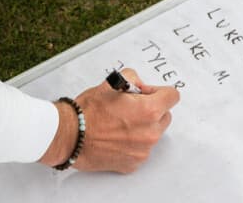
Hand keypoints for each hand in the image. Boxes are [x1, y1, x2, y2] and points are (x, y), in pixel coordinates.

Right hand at [39, 69, 179, 172]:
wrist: (70, 136)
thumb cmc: (88, 111)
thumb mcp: (112, 83)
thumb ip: (134, 78)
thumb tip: (141, 86)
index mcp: (149, 111)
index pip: (173, 96)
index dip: (158, 91)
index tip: (146, 93)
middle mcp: (150, 133)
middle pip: (165, 116)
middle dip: (152, 110)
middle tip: (130, 107)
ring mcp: (142, 151)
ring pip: (153, 134)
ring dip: (143, 127)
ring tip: (120, 123)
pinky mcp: (133, 163)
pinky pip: (141, 149)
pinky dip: (133, 143)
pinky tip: (116, 137)